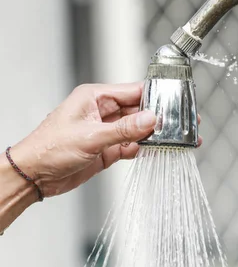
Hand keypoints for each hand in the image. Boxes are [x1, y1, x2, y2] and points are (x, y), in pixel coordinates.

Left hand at [10, 82, 156, 197]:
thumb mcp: (90, 137)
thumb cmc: (48, 148)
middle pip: (136, 111)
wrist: (35, 175)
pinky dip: (138, 149)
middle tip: (173, 126)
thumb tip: (149, 119)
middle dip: (153, 119)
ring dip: (148, 136)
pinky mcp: (105, 150)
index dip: (152, 97)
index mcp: (93, 98)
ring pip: (135, 130)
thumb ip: (123, 129)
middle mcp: (100, 112)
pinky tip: (147, 151)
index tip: (170, 104)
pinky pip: (128, 146)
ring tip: (165, 140)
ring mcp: (104, 132)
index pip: (131, 91)